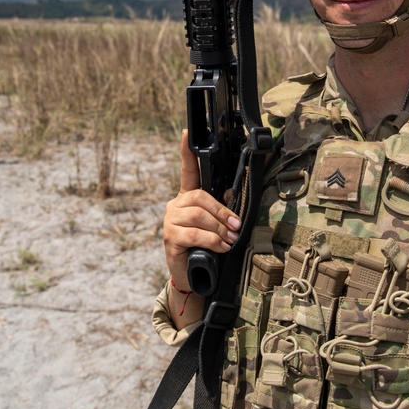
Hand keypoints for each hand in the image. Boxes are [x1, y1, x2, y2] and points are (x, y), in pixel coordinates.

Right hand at [163, 130, 240, 297]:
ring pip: (198, 215)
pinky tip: (221, 247)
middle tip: (237, 226)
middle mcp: (176, 204)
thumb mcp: (217, 226)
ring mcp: (170, 221)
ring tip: (231, 240)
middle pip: (199, 196)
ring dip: (220, 227)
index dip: (187, 151)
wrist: (192, 276)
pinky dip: (212, 240)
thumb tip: (230, 193)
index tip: (186, 132)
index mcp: (187, 197)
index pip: (187, 170)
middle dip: (222, 211)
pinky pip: (194, 234)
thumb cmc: (206, 247)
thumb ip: (221, 208)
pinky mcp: (170, 237)